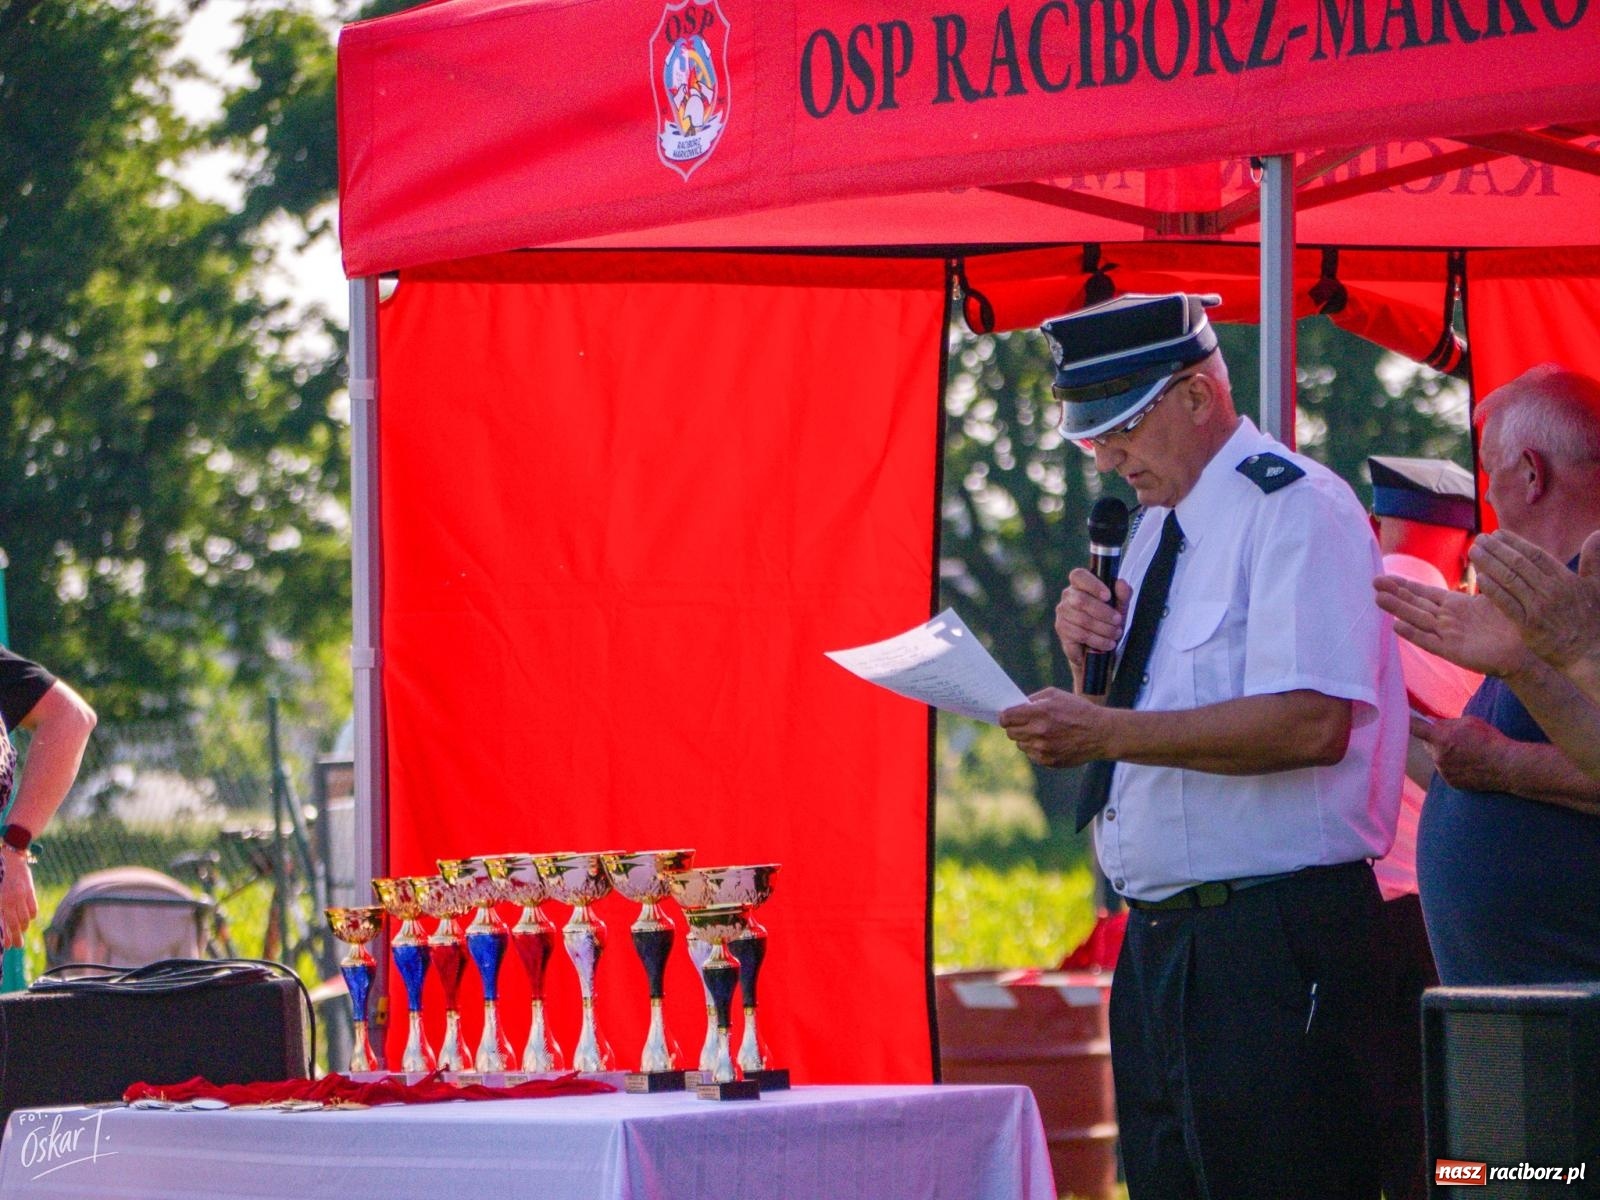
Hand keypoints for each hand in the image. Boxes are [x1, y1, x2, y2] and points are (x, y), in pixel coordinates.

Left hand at [0, 850, 37, 948]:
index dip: (6, 936)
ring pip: (25, 917)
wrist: (10, 855)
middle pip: (15, 924)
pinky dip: (31, 915)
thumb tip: (1, 920)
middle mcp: (11, 900)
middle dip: (16, 936)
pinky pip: (32, 907)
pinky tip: (28, 920)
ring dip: (23, 927)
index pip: (5, 924)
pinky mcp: (29, 890)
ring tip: (22, 933)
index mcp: (1, 901)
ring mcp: (21, 895)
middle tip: (18, 945)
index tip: (6, 945)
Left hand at [999, 687, 1111, 767]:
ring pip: (1020, 745)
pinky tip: (1050, 742)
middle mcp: (1039, 732)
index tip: (1008, 716)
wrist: (1101, 733)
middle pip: (1010, 732)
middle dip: (1015, 727)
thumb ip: (1033, 699)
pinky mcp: (1048, 761)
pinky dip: (1036, 749)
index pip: (1007, 718)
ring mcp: (1043, 749)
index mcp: (1039, 713)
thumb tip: (1015, 706)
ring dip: (1026, 738)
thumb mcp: (1056, 695)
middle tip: (1026, 724)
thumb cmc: (1079, 710)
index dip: (1005, 716)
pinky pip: (1031, 755)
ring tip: (1042, 732)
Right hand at [1055, 570, 1130, 685]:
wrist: (1100, 645)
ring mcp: (1062, 613)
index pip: (1078, 576)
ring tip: (1116, 634)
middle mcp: (1068, 596)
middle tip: (1118, 621)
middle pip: (1081, 600)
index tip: (1108, 596)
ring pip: (1082, 620)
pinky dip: (1097, 641)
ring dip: (1103, 629)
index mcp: (1080, 584)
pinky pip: (1079, 635)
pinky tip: (1107, 644)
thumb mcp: (1120, 606)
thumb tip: (1121, 583)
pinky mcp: (1061, 629)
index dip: (1093, 585)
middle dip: (1104, 613)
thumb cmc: (1109, 619)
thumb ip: (1123, 594)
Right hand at [1374, 573, 1528, 676]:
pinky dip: (1413, 634)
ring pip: (1417, 619)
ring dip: (1398, 610)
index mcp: (1455, 605)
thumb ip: (1485, 578)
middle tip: (1375, 582)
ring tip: (1378, 599)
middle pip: (1415, 604)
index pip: (1424, 593)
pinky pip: (1429, 642)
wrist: (1525, 650)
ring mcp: (1447, 635)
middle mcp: (1446, 619)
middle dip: (1395, 593)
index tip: (1385, 576)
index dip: (1405, 585)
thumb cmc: (1513, 623)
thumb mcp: (1497, 595)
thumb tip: (1480, 552)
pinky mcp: (1452, 652)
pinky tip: (1397, 626)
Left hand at [1411, 712, 1510, 792]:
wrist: (1508, 766)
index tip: (1396, 718)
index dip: (1406, 722)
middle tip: (1452, 736)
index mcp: (1441, 738)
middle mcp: (1438, 757)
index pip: (1414, 728)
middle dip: (1435, 739)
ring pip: (1437, 758)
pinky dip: (1453, 766)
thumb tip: (1432, 723)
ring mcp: (1444, 771)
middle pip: (1427, 744)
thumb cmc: (1490, 740)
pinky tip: (1470, 763)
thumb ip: (1447, 723)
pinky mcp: (1452, 782)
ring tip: (1467, 751)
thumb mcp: (1469, 722)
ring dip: (1445, 753)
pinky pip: (1447, 770)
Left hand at [1471, 528, 1599, 670]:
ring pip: (1509, 580)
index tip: (1497, 533)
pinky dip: (1493, 589)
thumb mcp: (1597, 586)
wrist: (1588, 653)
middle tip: (1479, 538)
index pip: (1535, 554)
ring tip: (1473, 552)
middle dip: (1496, 549)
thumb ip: (1594, 560)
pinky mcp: (1529, 625)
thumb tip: (1597, 532)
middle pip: (1518, 563)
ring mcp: (1539, 607)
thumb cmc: (1591, 619)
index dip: (1514, 542)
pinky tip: (1480, 577)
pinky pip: (1506, 603)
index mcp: (1565, 579)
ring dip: (1489, 563)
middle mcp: (1551, 590)